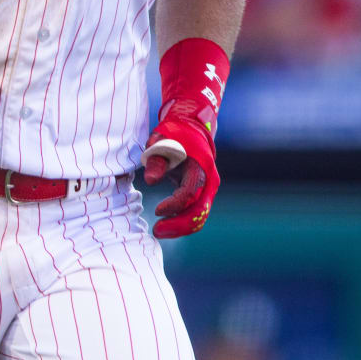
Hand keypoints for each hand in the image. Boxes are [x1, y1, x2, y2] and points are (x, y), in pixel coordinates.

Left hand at [142, 115, 219, 238]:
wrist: (190, 128)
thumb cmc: (173, 134)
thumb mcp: (160, 141)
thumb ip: (155, 160)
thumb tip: (150, 180)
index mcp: (201, 167)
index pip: (189, 193)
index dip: (173, 205)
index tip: (156, 211)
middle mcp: (210, 181)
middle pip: (199, 211)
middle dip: (178, 225)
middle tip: (156, 231)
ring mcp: (209, 189)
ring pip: (199, 216)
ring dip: (180, 227)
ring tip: (159, 230)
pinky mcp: (203, 193)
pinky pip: (196, 213)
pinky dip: (183, 221)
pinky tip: (166, 223)